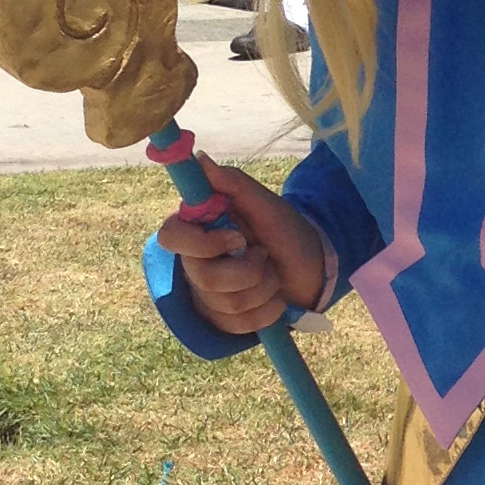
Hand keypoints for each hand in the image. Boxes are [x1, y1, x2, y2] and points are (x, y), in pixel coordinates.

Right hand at [159, 159, 326, 335]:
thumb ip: (234, 184)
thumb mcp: (267, 204)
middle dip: (249, 270)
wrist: (312, 268)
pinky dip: (267, 311)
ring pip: (227, 304)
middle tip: (264, 255)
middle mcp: (195, 262)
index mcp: (198, 229)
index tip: (236, 238)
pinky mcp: (223, 320)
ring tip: (273, 274)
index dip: (202, 243)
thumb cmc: (286, 231)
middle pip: (204, 278)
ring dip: (264, 288)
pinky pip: (239, 325)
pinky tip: (274, 298)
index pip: (171, 236)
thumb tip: (200, 159)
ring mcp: (207, 294)